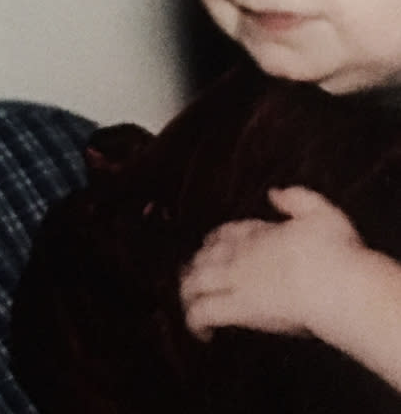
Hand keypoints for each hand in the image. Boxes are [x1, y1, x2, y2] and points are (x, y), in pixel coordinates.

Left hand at [179, 187, 365, 340]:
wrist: (337, 287)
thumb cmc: (336, 253)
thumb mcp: (322, 213)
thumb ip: (297, 199)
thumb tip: (274, 193)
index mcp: (259, 233)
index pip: (227, 233)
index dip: (216, 241)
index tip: (214, 247)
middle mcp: (241, 253)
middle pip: (204, 257)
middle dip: (195, 267)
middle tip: (196, 280)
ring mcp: (235, 280)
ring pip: (196, 282)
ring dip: (189, 292)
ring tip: (193, 305)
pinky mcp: (236, 308)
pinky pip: (203, 312)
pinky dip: (195, 321)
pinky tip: (201, 333)